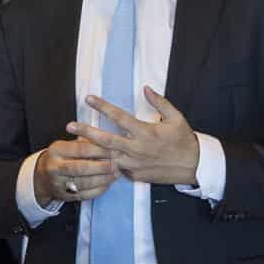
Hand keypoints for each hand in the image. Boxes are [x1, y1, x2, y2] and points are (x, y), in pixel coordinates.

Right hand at [33, 137, 118, 203]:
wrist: (43, 178)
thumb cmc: (62, 157)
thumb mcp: (67, 145)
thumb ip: (85, 143)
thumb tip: (109, 141)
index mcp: (56, 150)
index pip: (80, 149)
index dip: (99, 150)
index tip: (114, 149)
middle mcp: (54, 167)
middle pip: (81, 167)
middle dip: (102, 166)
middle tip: (117, 164)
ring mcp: (58, 183)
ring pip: (83, 183)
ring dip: (102, 179)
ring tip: (116, 174)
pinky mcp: (64, 196)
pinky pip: (84, 195)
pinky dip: (98, 190)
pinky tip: (108, 184)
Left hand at [70, 88, 199, 186]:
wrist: (193, 166)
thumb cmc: (184, 140)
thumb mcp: (176, 117)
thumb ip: (160, 102)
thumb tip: (145, 88)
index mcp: (145, 132)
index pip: (119, 117)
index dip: (102, 106)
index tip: (89, 98)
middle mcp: (136, 148)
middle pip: (105, 139)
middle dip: (85, 131)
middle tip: (69, 125)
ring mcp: (134, 164)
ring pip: (106, 156)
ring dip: (90, 150)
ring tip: (73, 144)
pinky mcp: (134, 176)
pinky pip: (116, 169)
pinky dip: (104, 164)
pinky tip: (91, 159)